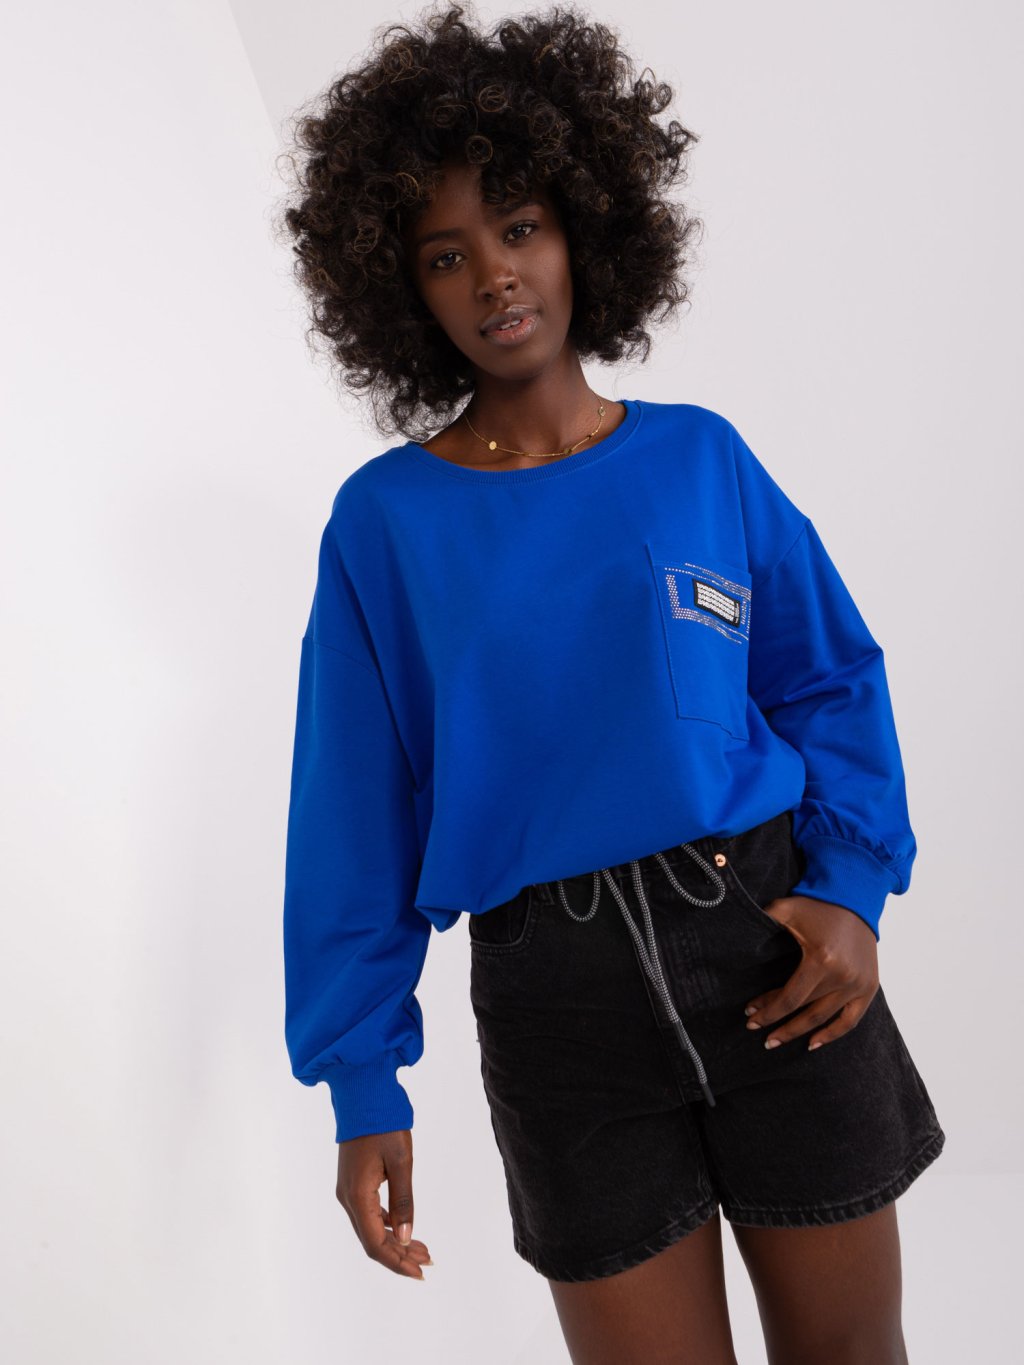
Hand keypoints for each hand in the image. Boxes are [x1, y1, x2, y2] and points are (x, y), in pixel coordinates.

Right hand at [336, 1128, 432, 1280]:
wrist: (362, 1094)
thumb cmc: (384, 1124)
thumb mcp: (401, 1161)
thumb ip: (403, 1201)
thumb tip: (405, 1237)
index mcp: (357, 1195)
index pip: (375, 1244)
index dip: (397, 1262)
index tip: (420, 1272)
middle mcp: (348, 1197)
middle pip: (371, 1241)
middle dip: (399, 1255)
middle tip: (428, 1262)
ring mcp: (348, 1190)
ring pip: (370, 1228)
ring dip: (394, 1241)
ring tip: (422, 1249)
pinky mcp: (353, 1182)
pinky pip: (368, 1213)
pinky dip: (386, 1224)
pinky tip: (402, 1228)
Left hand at [743, 894, 878, 1050]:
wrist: (855, 897)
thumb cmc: (817, 905)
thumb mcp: (786, 909)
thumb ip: (763, 920)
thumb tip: (737, 932)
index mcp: (821, 960)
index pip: (789, 998)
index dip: (768, 1011)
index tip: (750, 1017)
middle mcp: (843, 977)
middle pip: (804, 1010)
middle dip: (778, 1023)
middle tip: (758, 1033)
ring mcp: (858, 985)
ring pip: (824, 1019)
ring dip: (799, 1033)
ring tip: (777, 1041)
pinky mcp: (869, 987)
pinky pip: (851, 1020)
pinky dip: (833, 1034)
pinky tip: (813, 1043)